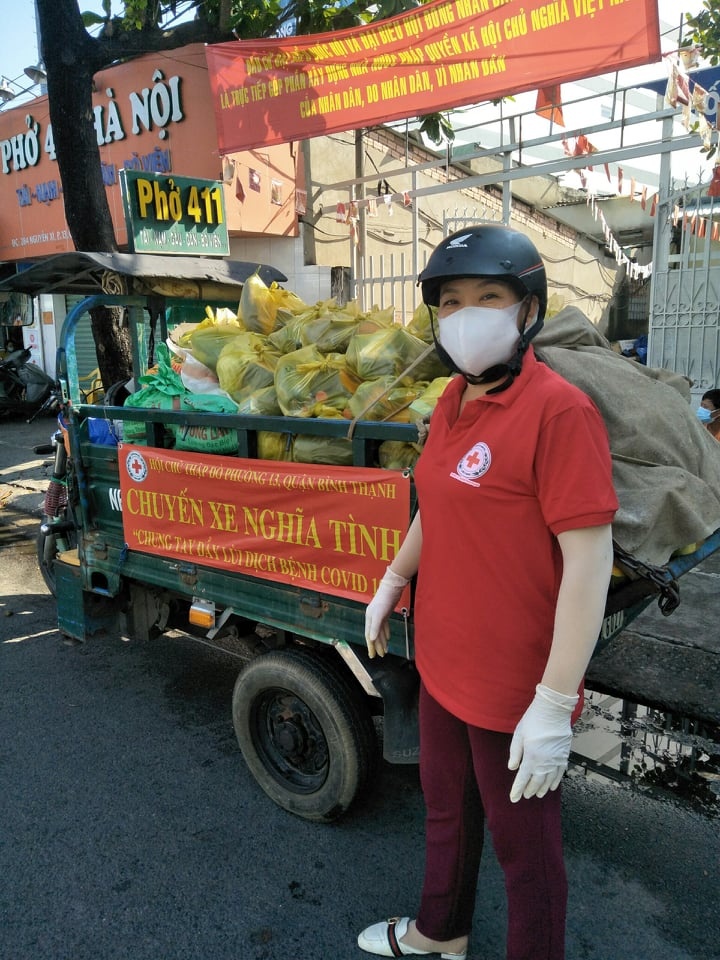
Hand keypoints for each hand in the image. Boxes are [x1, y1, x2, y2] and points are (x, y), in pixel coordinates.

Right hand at [365, 567, 408, 657]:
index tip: (372, 656)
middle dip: (377, 646)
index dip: (371, 646)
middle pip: (374, 635)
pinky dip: (386, 632)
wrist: (392, 587)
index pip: (369, 636)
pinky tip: (388, 637)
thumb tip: (371, 639)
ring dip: (382, 641)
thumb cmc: (385, 599)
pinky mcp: (385, 612)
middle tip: (381, 655)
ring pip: (380, 631)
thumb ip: (375, 627)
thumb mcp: (380, 614)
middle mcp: (373, 618)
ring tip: (385, 649)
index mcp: (369, 619)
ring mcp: (379, 615)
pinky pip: (384, 626)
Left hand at [508, 684, 578, 801]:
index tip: (514, 798)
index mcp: (532, 757)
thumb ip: (515, 753)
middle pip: (537, 781)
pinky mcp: (564, 755)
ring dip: (542, 788)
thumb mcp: (519, 734)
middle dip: (530, 790)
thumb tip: (512, 767)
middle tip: (525, 796)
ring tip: (538, 795)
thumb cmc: (533, 720)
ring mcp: (556, 760)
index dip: (518, 790)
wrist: (553, 710)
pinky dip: (555, 782)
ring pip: (549, 780)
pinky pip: (560, 773)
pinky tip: (552, 786)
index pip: (523, 778)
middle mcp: (545, 762)